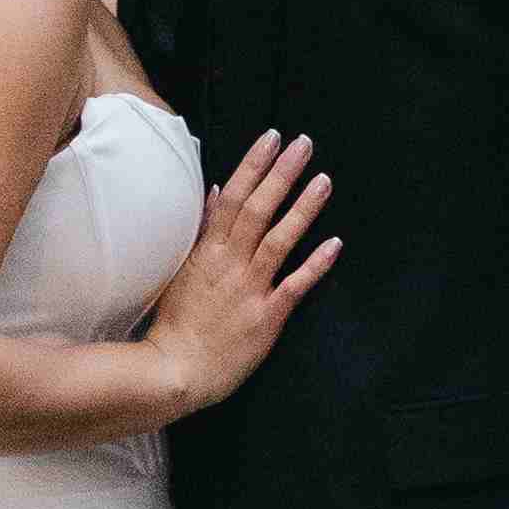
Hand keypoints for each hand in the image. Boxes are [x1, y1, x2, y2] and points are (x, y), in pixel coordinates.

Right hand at [139, 130, 338, 413]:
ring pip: (279, 240)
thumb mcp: (180, 269)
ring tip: (323, 181)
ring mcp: (250, 289)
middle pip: (259, 210)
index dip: (254, 166)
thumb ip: (203, 230)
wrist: (173, 370)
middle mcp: (230, 264)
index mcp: (208, 251)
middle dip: (282, 174)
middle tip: (304, 144)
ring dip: (302, 209)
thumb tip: (218, 190)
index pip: (234, 198)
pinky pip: (294, 286)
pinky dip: (315, 264)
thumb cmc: (175, 323)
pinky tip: (335, 244)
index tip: (272, 139)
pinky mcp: (266, 317)